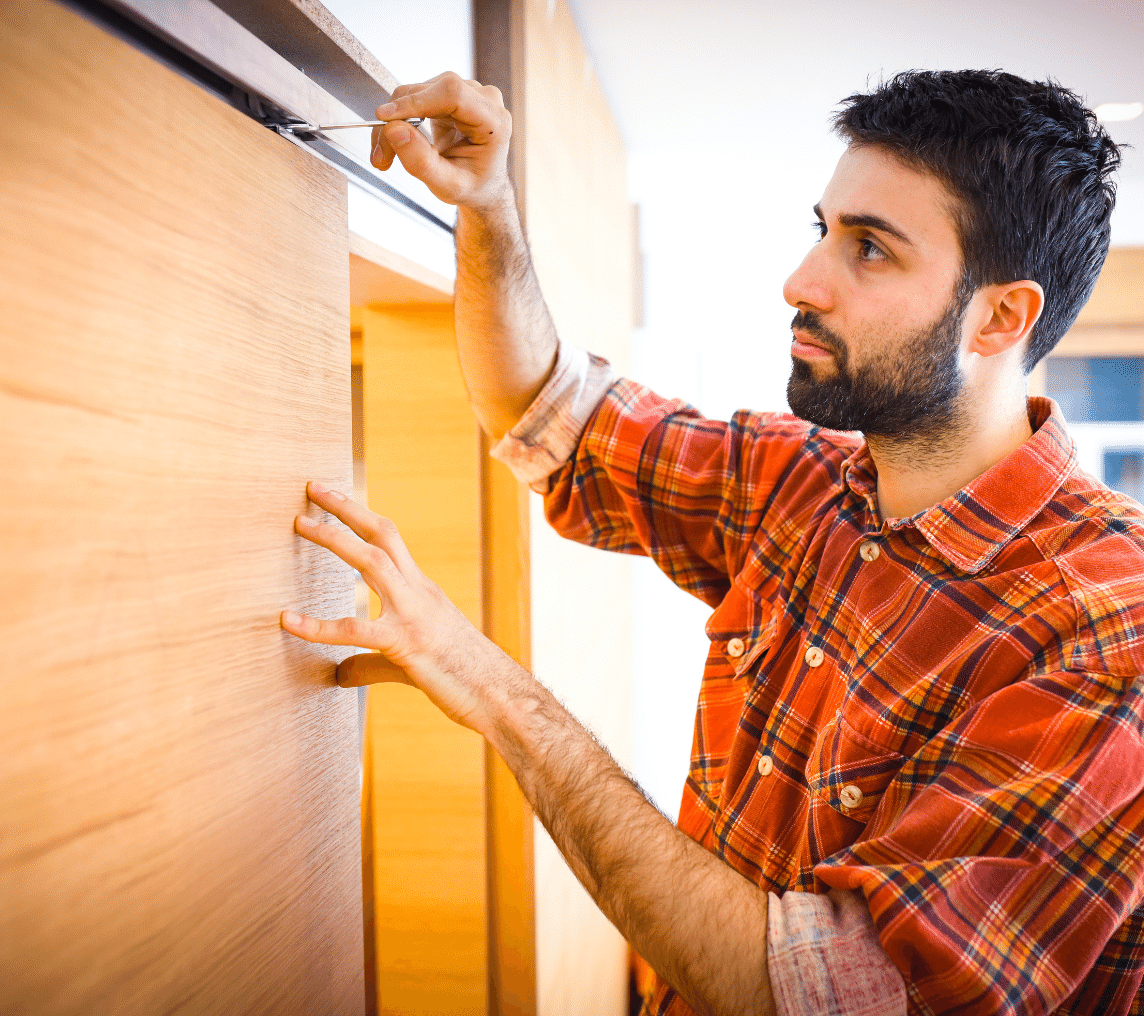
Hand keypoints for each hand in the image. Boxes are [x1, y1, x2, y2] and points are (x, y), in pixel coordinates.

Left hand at [280, 482, 513, 732]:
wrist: (500, 696)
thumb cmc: (463, 680)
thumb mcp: (411, 663)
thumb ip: (370, 663)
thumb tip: (339, 674)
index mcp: (423, 591)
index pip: (390, 540)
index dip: (361, 515)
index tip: (333, 498)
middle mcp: (419, 593)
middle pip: (382, 535)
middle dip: (347, 508)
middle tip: (313, 487)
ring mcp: (414, 614)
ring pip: (372, 563)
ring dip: (335, 539)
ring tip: (300, 523)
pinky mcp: (406, 644)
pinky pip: (356, 630)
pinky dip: (318, 626)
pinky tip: (288, 622)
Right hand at [370, 71, 512, 210]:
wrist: (482, 186)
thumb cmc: (473, 187)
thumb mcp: (449, 186)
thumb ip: (422, 162)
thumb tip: (394, 129)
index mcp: (494, 121)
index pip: (452, 94)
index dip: (415, 102)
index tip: (385, 117)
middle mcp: (483, 99)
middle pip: (430, 91)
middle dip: (397, 119)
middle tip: (380, 155)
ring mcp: (466, 93)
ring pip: (416, 92)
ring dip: (393, 121)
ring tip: (384, 156)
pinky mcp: (448, 94)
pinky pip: (415, 97)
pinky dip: (398, 118)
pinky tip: (394, 142)